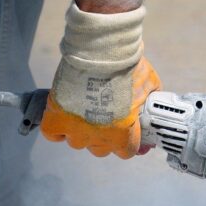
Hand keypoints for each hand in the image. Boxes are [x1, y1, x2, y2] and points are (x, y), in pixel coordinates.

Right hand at [40, 3, 160, 158]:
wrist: (100, 54)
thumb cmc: (128, 69)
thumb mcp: (149, 86)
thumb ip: (148, 101)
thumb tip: (151, 105)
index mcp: (123, 135)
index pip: (126, 152)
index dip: (127, 141)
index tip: (127, 132)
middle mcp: (99, 139)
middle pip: (100, 149)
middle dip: (104, 136)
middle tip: (104, 116)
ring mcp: (75, 132)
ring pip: (77, 142)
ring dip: (80, 131)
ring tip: (83, 110)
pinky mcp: (55, 121)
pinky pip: (53, 134)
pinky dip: (57, 128)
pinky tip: (62, 116)